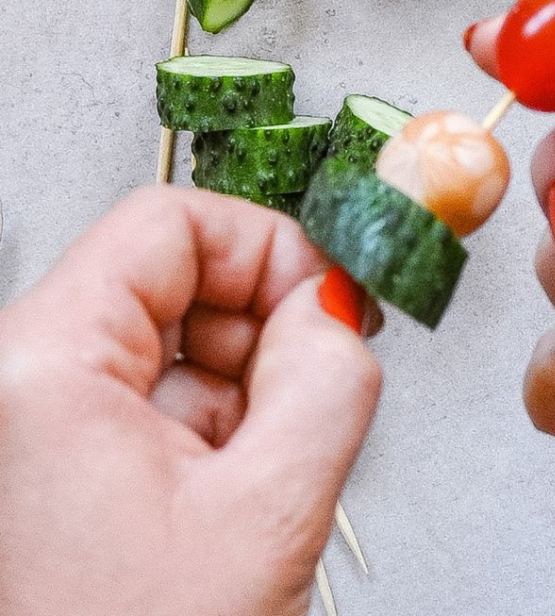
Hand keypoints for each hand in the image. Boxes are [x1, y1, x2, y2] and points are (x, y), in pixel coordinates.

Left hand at [0, 186, 381, 615]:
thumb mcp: (266, 515)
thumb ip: (327, 381)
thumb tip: (339, 304)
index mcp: (40, 364)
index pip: (171, 222)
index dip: (267, 247)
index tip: (327, 298)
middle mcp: (22, 380)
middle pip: (176, 276)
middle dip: (264, 325)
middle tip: (316, 382)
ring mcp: (38, 422)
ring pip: (179, 342)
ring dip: (248, 388)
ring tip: (265, 469)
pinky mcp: (63, 460)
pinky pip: (165, 399)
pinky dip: (221, 429)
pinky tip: (230, 493)